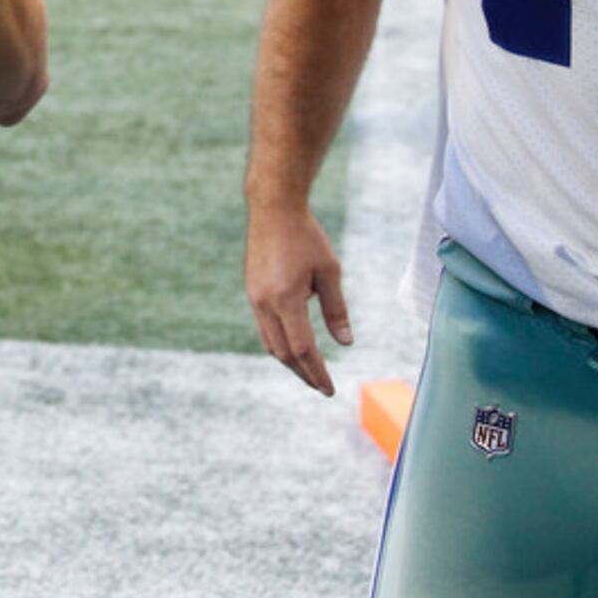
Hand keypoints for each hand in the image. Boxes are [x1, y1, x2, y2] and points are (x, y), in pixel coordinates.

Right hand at [245, 201, 352, 395]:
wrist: (272, 209)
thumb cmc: (306, 236)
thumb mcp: (329, 270)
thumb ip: (336, 308)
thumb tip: (345, 343)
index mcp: (286, 299)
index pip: (302, 348)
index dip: (317, 372)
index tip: (330, 389)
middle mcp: (265, 303)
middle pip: (283, 353)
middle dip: (304, 373)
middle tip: (322, 387)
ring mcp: (254, 299)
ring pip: (270, 344)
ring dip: (290, 362)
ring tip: (310, 372)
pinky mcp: (252, 292)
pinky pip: (265, 329)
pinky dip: (280, 344)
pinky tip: (295, 346)